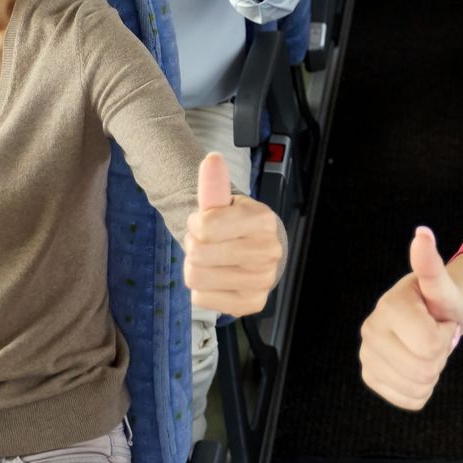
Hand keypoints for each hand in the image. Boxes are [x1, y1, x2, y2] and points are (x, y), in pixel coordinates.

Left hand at [182, 153, 284, 315]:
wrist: (256, 253)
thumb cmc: (235, 226)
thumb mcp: (224, 203)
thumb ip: (215, 183)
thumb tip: (212, 159)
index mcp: (263, 221)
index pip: (204, 227)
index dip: (196, 224)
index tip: (205, 223)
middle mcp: (268, 253)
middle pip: (197, 254)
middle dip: (194, 245)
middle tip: (207, 243)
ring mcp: (261, 281)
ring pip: (195, 278)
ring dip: (195, 267)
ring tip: (210, 260)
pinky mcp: (250, 304)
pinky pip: (200, 298)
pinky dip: (201, 289)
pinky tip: (216, 278)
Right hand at [360, 227, 462, 409]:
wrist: (435, 316)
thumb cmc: (441, 300)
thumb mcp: (442, 284)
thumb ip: (431, 264)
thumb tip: (423, 235)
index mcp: (388, 307)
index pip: (430, 346)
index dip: (446, 335)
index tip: (440, 320)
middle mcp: (370, 330)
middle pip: (424, 370)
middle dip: (440, 355)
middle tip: (436, 335)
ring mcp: (367, 356)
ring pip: (417, 388)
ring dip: (433, 373)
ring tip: (427, 348)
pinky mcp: (371, 376)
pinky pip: (409, 400)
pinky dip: (423, 389)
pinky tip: (418, 365)